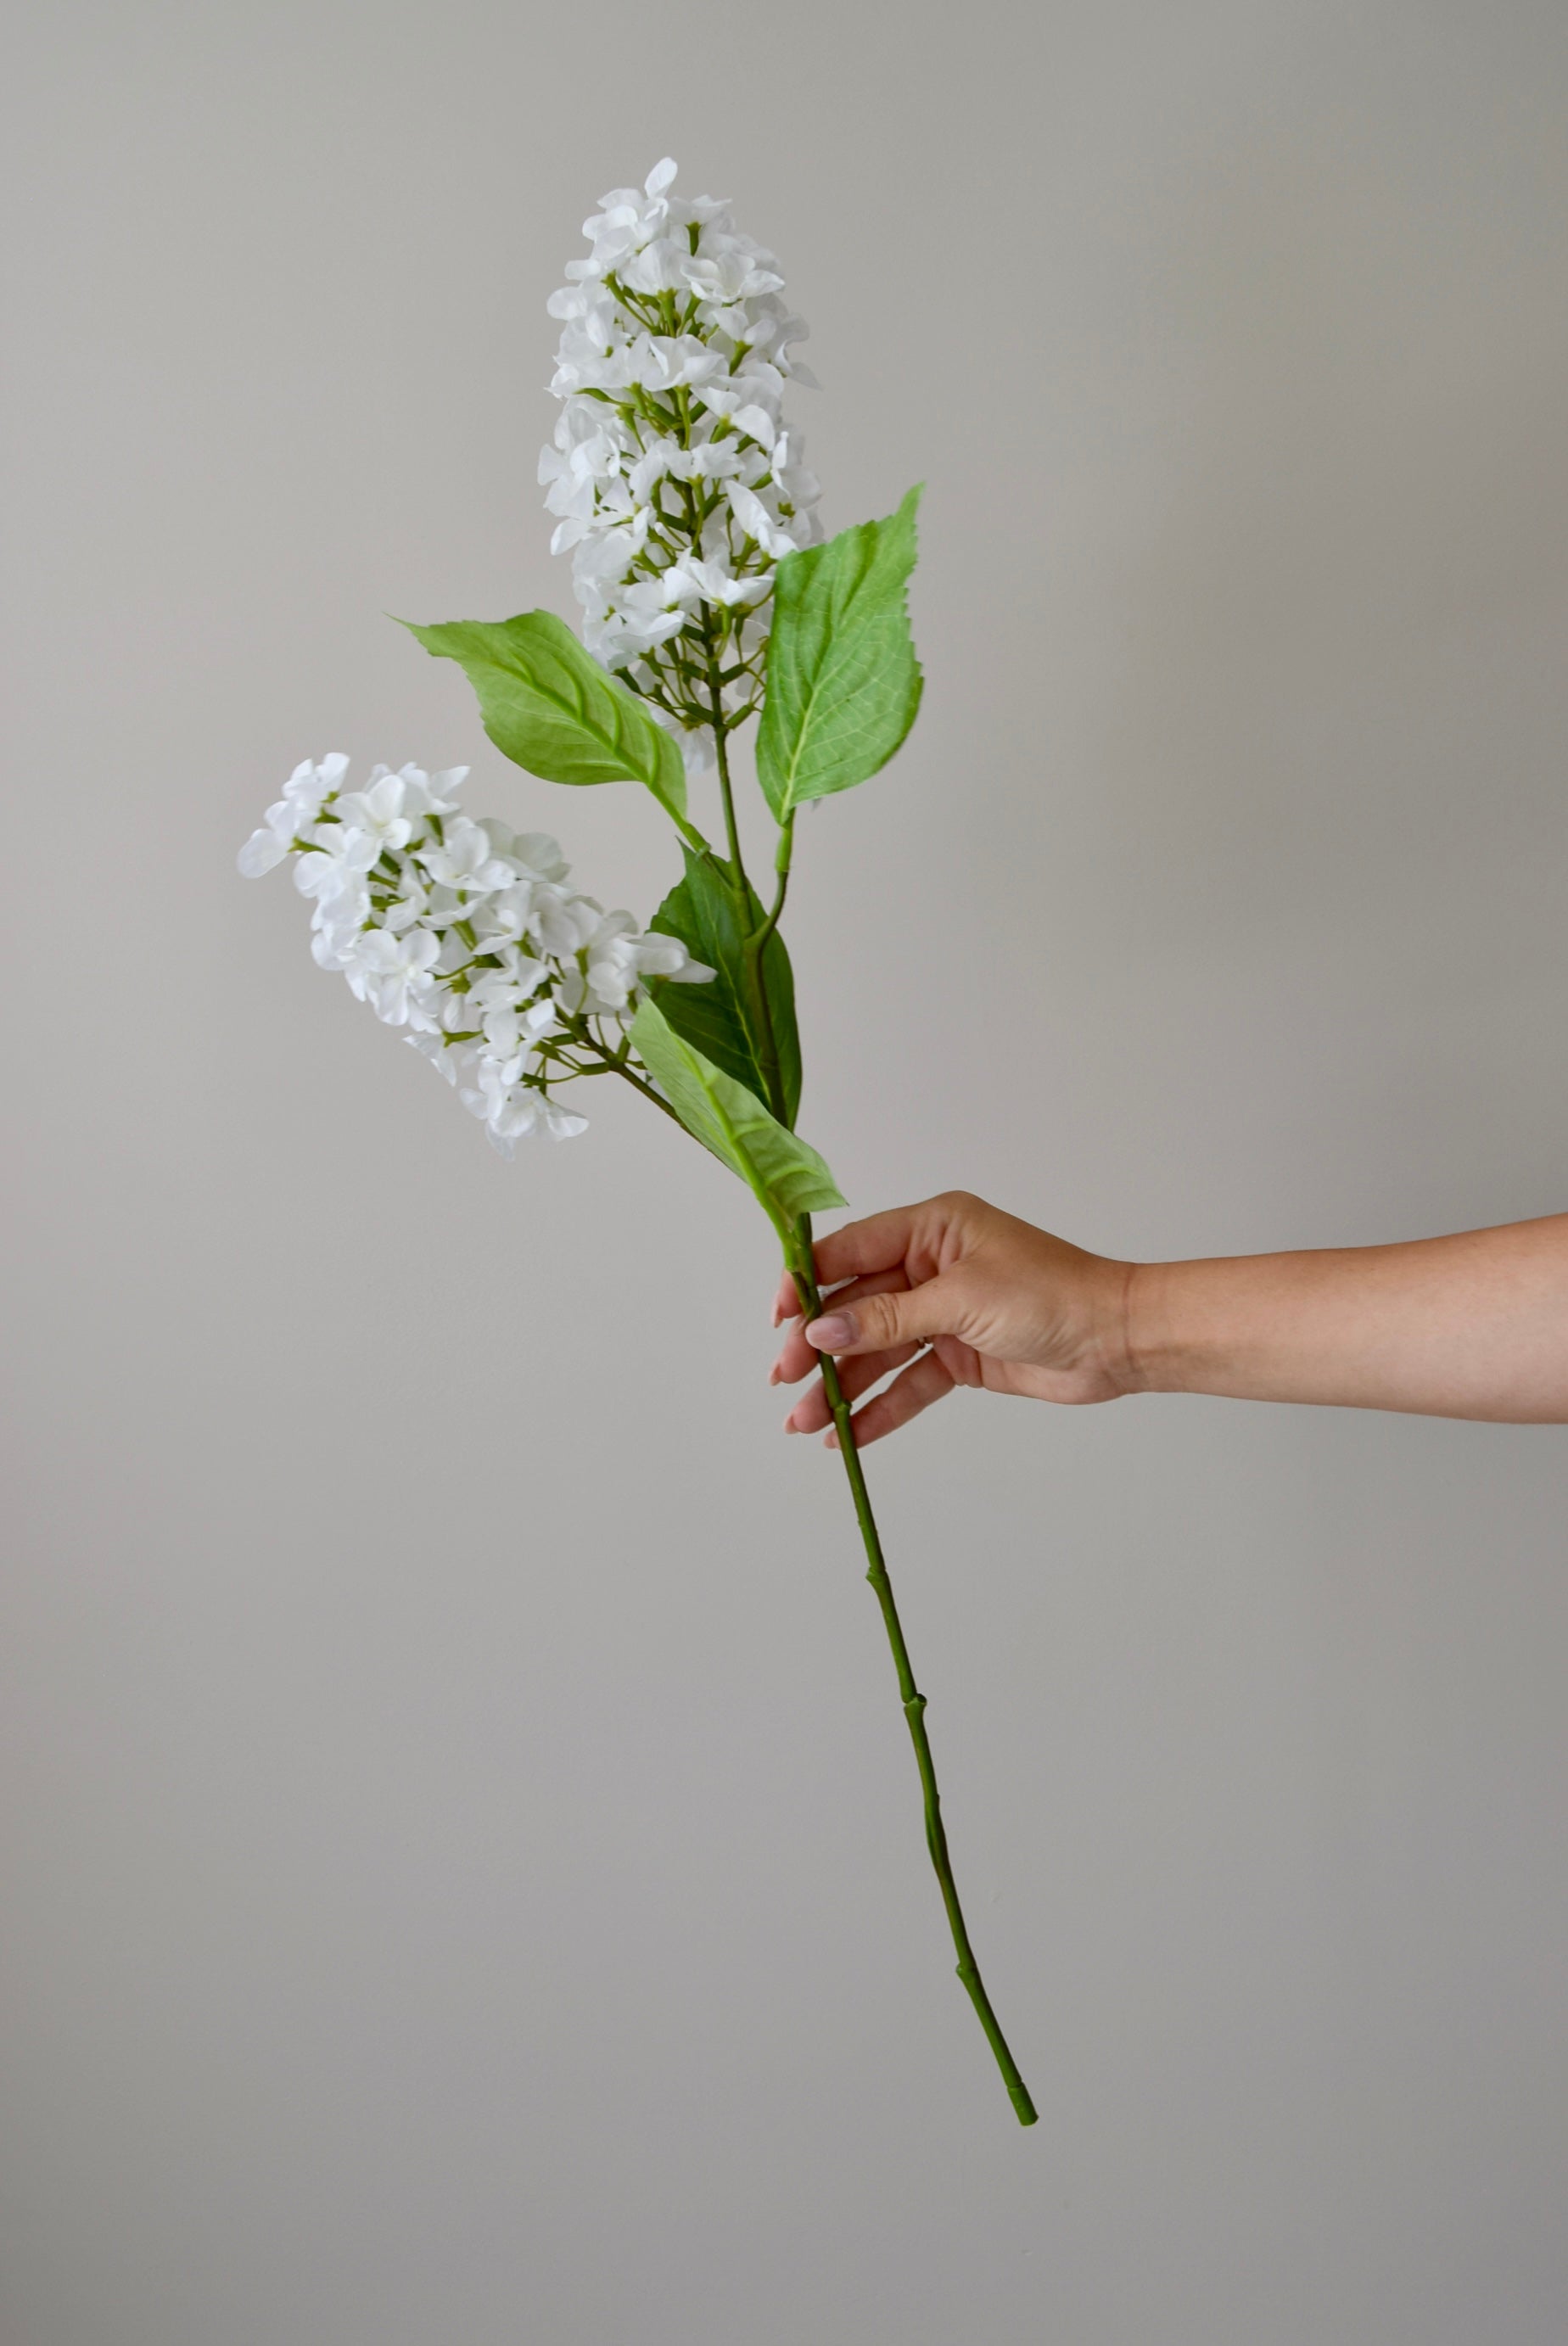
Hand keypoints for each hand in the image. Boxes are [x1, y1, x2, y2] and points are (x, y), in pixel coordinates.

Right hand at [769, 1191, 1137, 1446]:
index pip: (851, 1250)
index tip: (777, 1317)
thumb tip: (821, 1332)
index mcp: (932, 1228)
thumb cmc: (1053, 1295)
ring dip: (842, 1385)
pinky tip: (849, 1434)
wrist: (1118, 1339)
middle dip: (818, 1346)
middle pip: (857, 1306)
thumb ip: (888, 1318)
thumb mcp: (961, 1300)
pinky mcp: (961, 1356)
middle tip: (784, 1380)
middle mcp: (932, 1266)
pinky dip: (881, 1407)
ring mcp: (945, 1313)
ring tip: (804, 1423)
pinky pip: (910, 1382)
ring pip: (878, 1350)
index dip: (807, 1282)